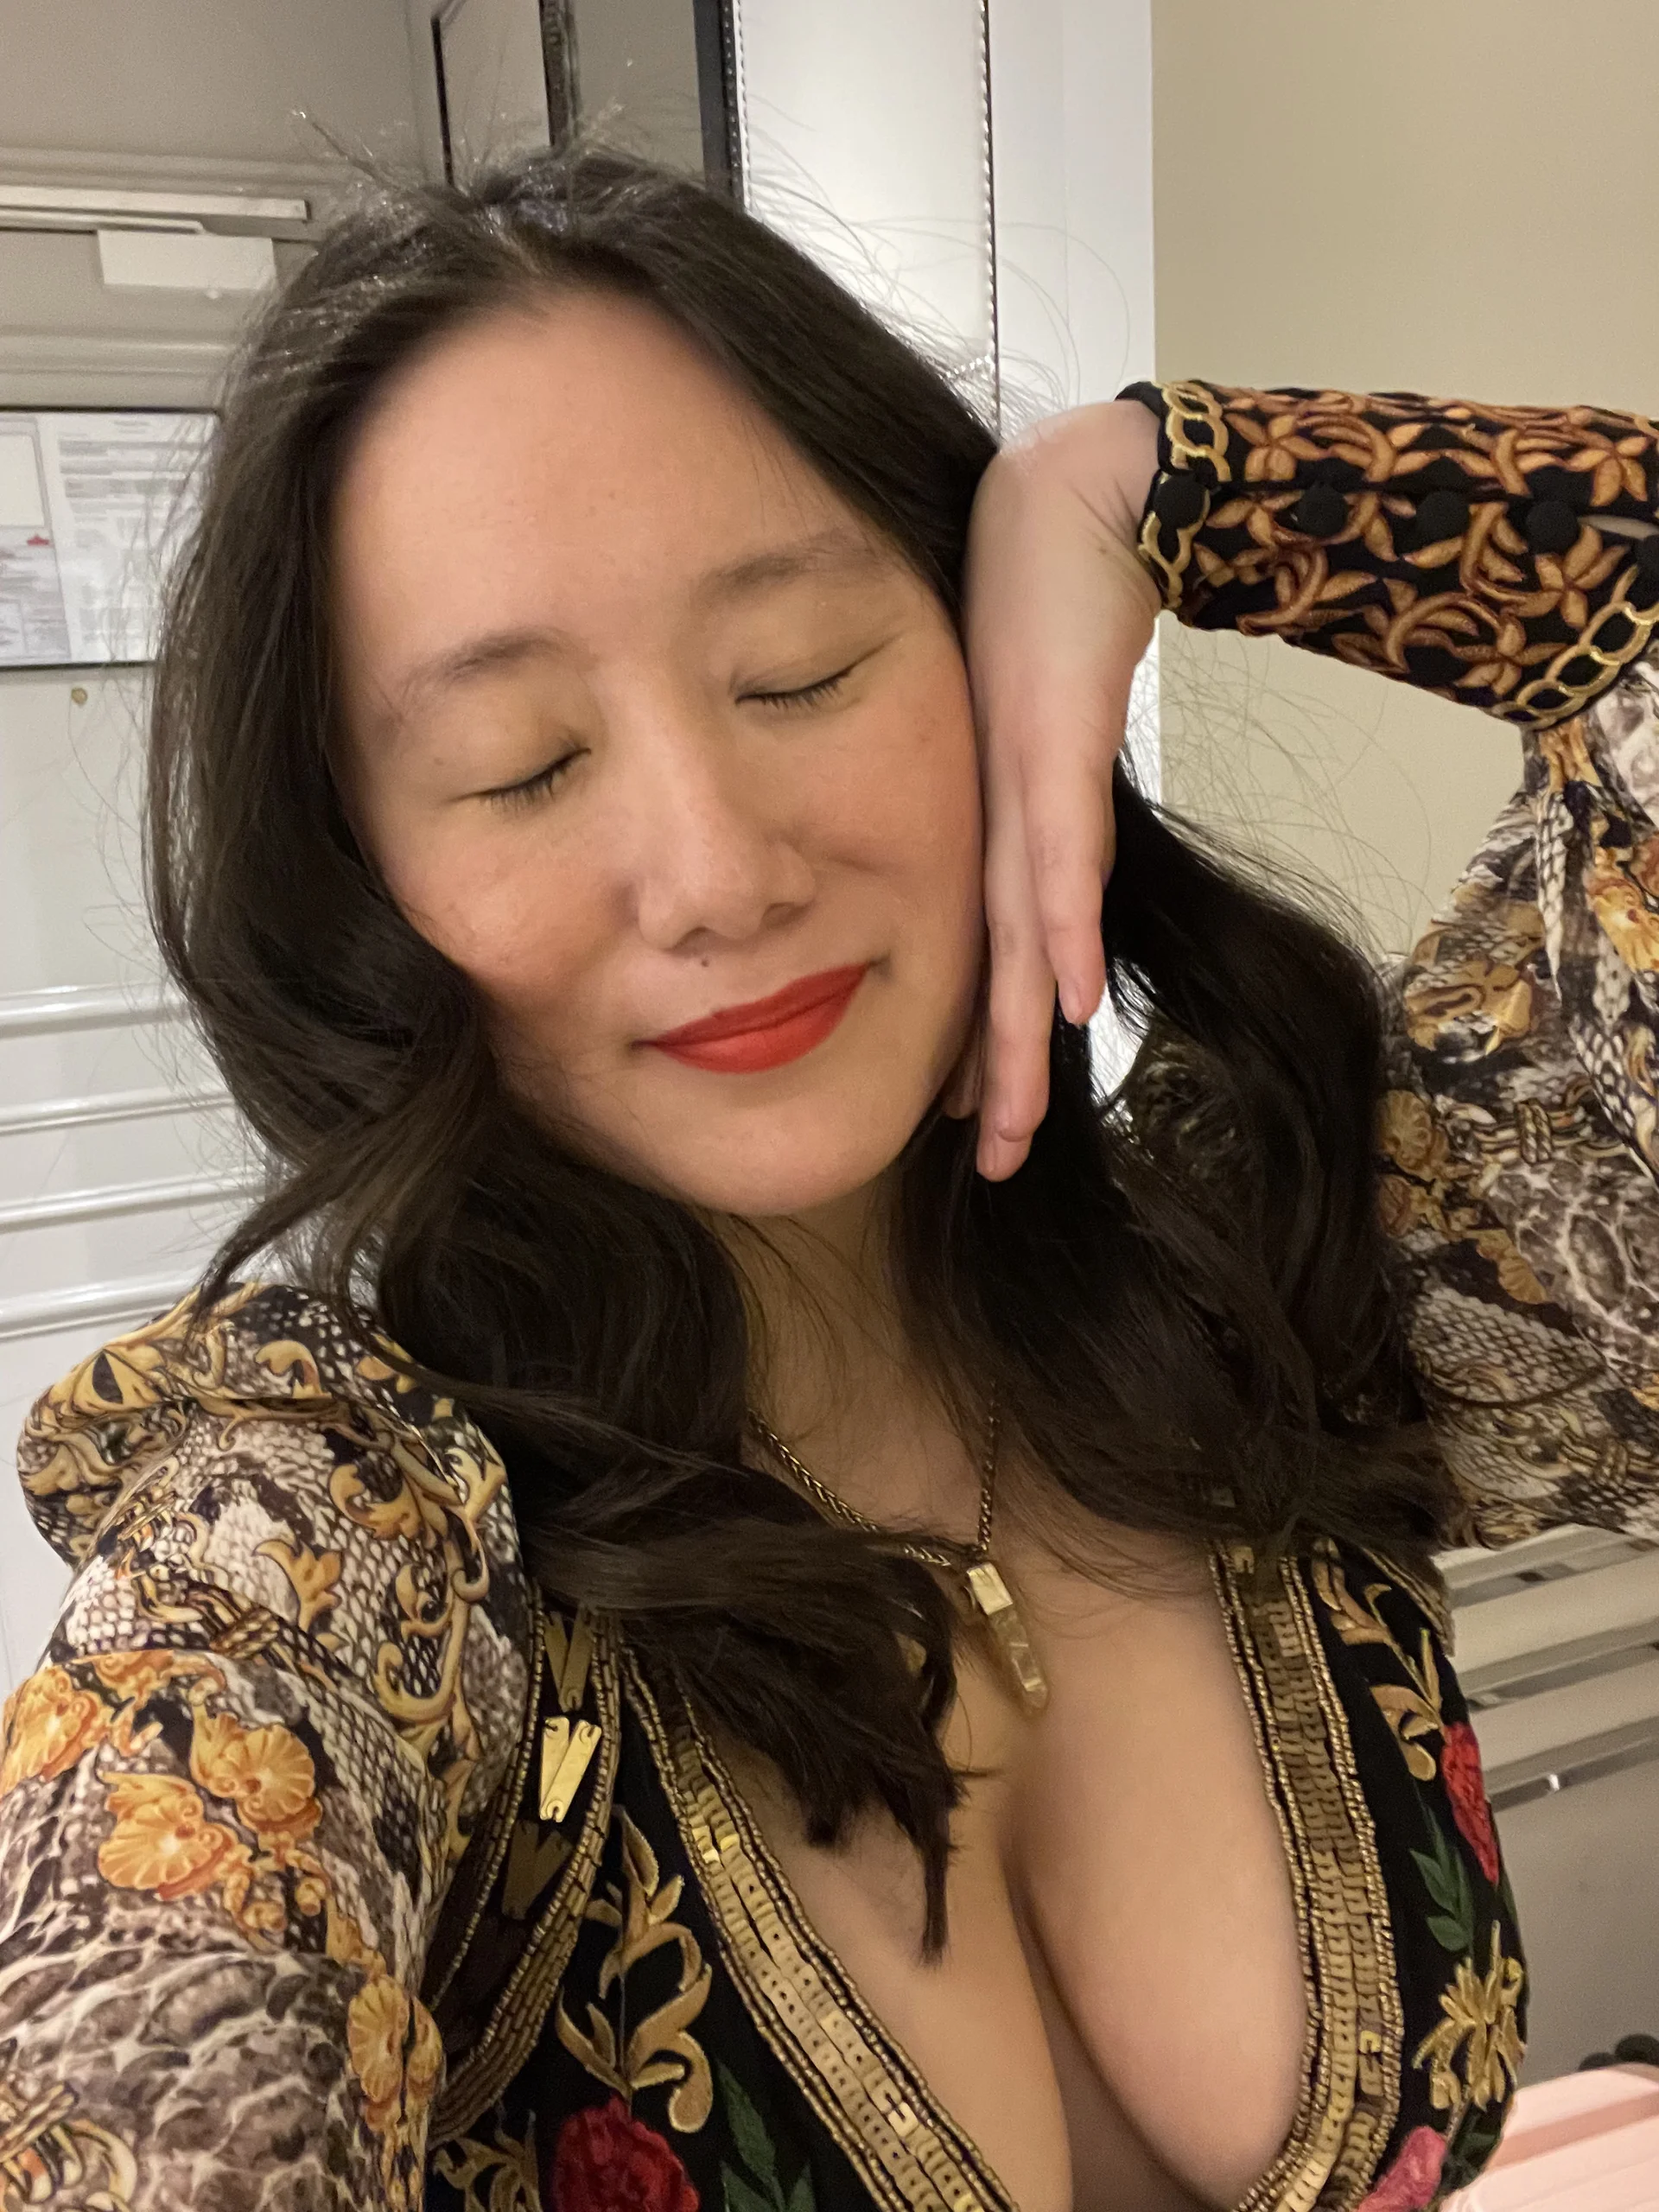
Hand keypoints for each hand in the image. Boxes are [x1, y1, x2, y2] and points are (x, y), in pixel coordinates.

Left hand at [954, 399, 1161, 1179]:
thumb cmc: (1041, 608)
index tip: (965, 1124)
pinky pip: (1060, 856)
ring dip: (1012, 1036)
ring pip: (1016, 939)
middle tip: (985, 1166)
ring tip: (1006, 1126)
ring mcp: (1020, 791)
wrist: (1069, 500)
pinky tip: (1057, 1000)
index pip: (981, 958)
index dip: (976, 1044)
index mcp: (985, 826)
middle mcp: (992, 823)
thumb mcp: (1040, 728)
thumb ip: (1046, 803)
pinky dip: (1060, 930)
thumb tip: (1053, 874)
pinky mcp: (1051, 748)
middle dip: (990, 1076)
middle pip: (990, 973)